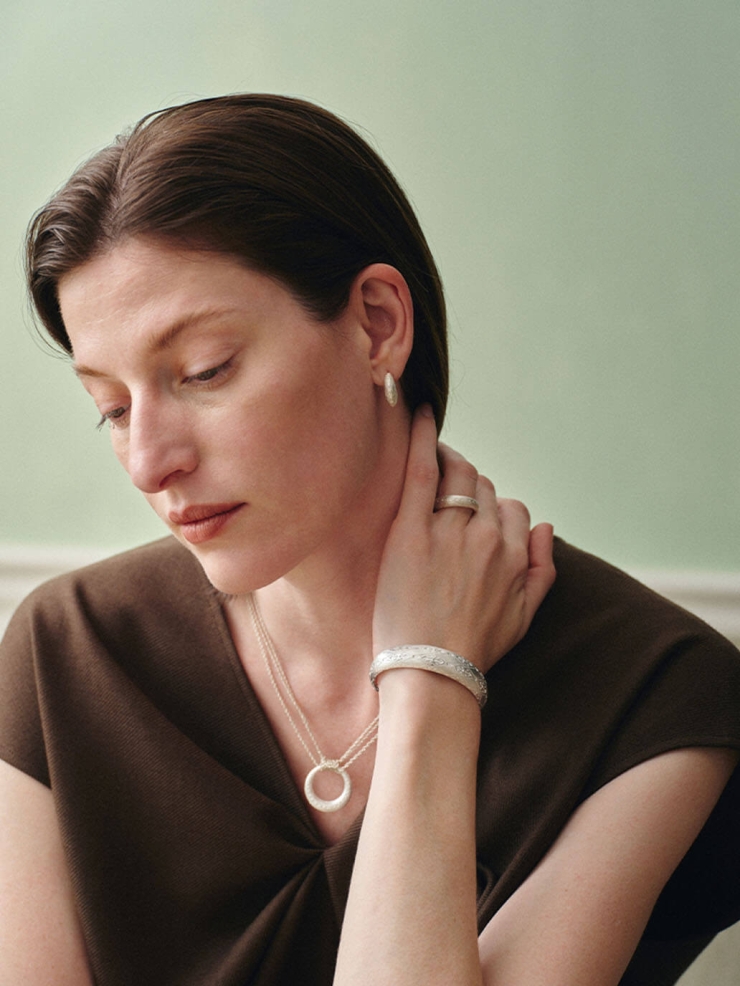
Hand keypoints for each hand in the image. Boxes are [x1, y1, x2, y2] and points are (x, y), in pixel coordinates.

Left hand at [373, 405, 554, 671]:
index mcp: (516, 554)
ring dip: (450, 463)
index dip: (494, 511)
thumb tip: (547, 527)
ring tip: (433, 461)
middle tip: (447, 495)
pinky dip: (421, 437)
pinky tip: (417, 412)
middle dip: (470, 488)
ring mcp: (449, 529)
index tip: (473, 517)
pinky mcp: (411, 530)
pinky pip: (421, 470)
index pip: (513, 508)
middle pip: (485, 489)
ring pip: (458, 475)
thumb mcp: (524, 618)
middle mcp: (488, 536)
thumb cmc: (474, 650)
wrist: (430, 675)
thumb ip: (543, 570)